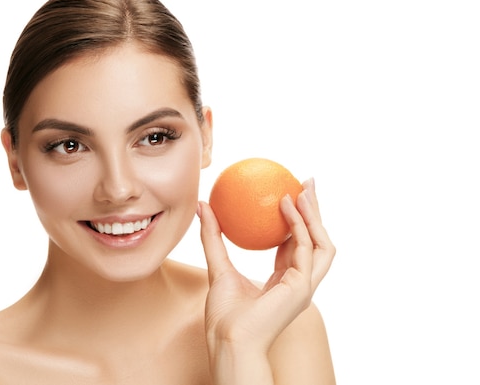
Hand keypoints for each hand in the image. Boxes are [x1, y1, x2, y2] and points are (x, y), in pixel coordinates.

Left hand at [198, 178, 334, 356]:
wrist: (227, 340)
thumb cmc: (223, 315)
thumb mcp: (217, 267)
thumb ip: (213, 237)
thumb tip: (204, 206)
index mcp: (285, 282)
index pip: (297, 246)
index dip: (297, 221)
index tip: (290, 196)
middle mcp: (300, 283)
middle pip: (317, 241)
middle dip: (316, 212)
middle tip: (307, 184)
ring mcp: (304, 287)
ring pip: (322, 244)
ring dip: (315, 215)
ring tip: (303, 189)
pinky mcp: (301, 287)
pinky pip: (305, 248)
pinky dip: (298, 225)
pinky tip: (286, 205)